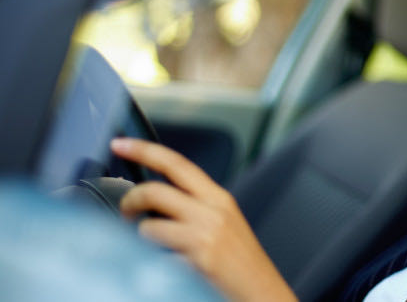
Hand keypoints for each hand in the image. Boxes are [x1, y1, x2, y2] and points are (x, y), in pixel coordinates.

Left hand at [111, 138, 296, 301]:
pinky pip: (156, 258)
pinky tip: (171, 272)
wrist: (264, 295)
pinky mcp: (199, 261)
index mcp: (219, 198)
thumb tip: (154, 200)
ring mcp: (206, 236)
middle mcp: (213, 212)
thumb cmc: (242, 265)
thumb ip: (195, 207)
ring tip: (152, 252)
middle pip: (155, 190)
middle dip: (129, 200)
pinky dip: (155, 266)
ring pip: (148, 227)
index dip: (144, 150)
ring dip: (141, 242)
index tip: (120, 143)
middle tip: (125, 213)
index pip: (177, 163)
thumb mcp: (224, 224)